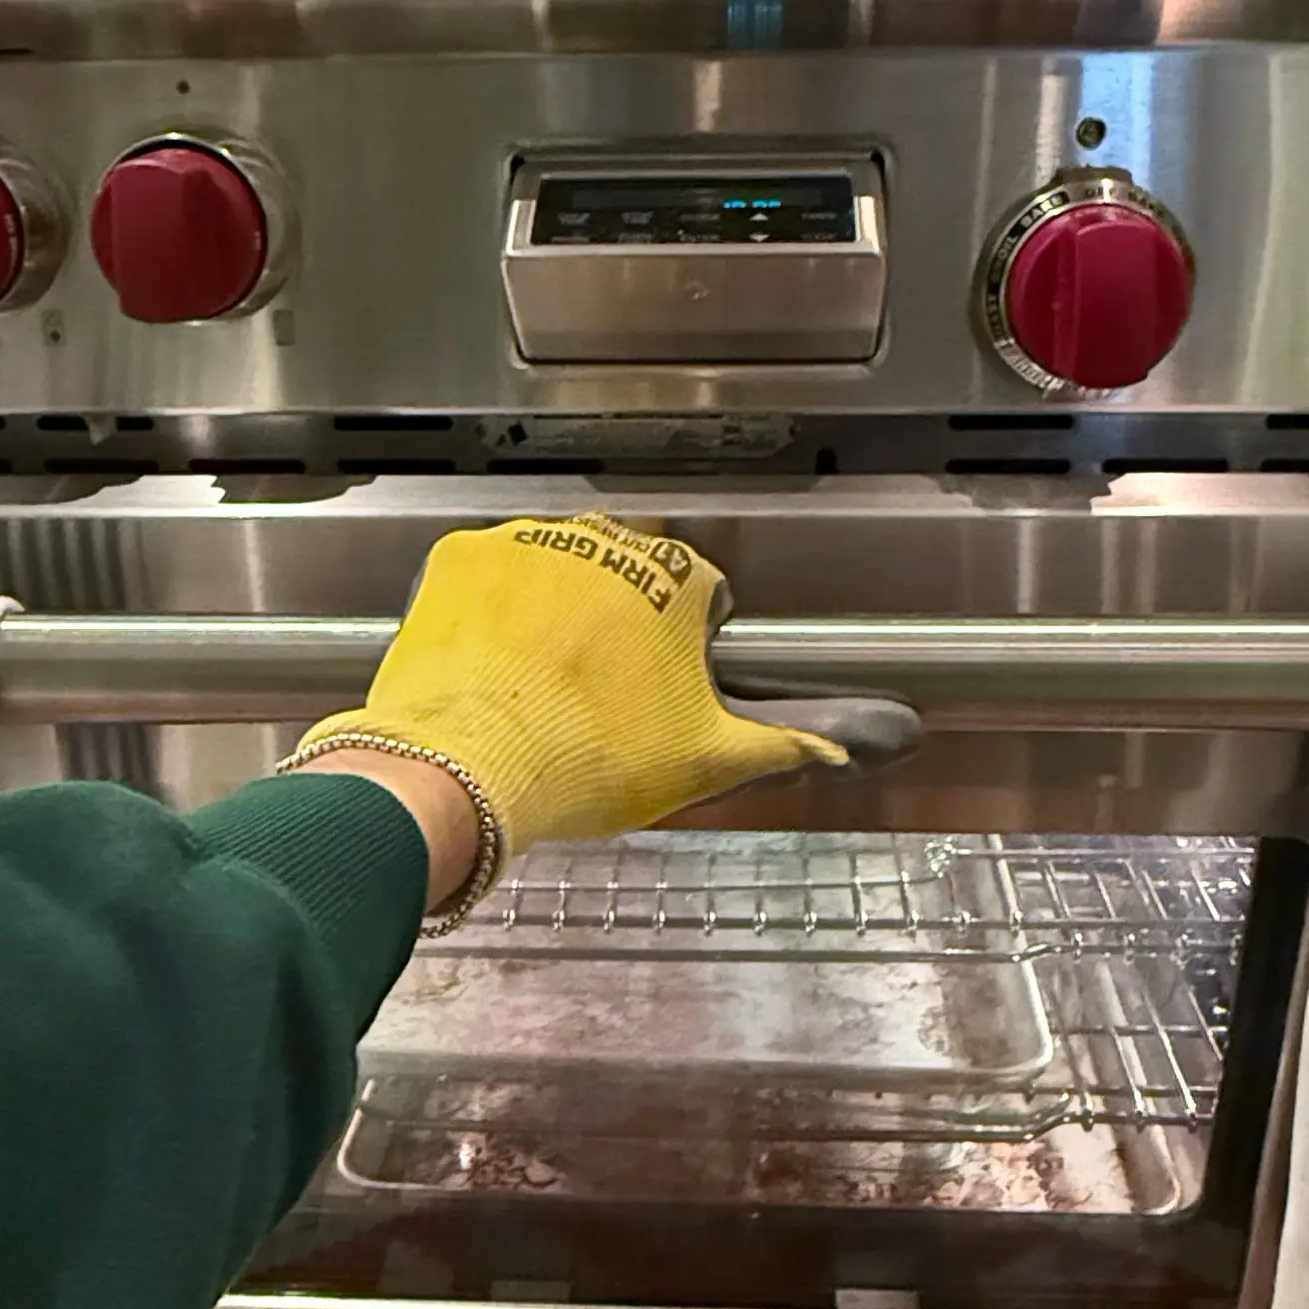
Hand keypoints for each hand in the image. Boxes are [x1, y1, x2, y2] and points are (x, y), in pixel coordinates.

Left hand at [285, 514, 917, 923]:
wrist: (470, 765)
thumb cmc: (588, 758)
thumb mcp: (706, 758)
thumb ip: (787, 743)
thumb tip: (847, 746)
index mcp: (675, 582)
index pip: (700, 593)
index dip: (687, 642)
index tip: (665, 681)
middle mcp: (605, 543)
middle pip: (626, 571)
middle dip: (620, 617)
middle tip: (601, 689)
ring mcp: (527, 544)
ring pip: (553, 566)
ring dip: (552, 606)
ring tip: (541, 680)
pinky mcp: (461, 557)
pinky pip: (484, 572)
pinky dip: (487, 608)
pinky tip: (490, 660)